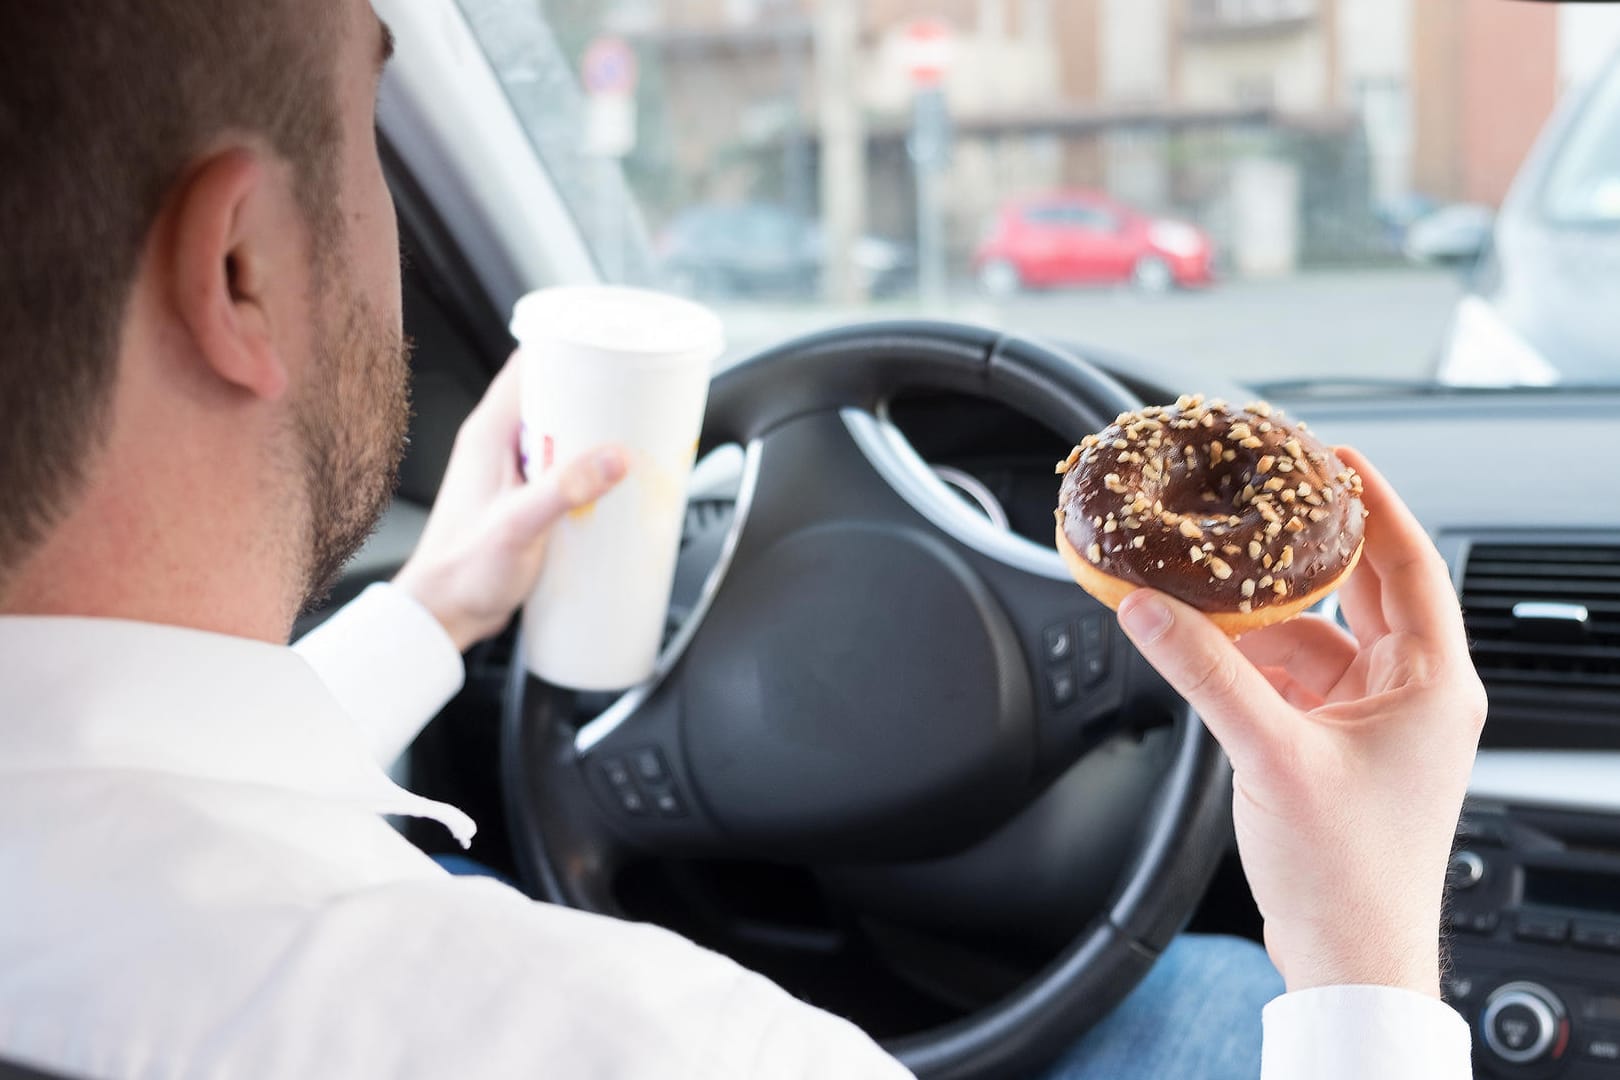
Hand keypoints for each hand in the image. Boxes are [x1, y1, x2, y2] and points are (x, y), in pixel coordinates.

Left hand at [394, 356, 626, 651]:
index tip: (610, 349)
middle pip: (554, 398)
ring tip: (636, 437)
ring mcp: (512, 474)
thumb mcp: (519, 524)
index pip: (529, 366)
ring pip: (562, 436)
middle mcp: (498, 446)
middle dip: (596, 394)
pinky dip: (590, 469)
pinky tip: (615, 485)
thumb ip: (565, 490)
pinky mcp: (526, 501)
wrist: (443, 615)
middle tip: (638, 398)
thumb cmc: (460, 570)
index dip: (569, 349)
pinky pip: (564, 470)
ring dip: (596, 435)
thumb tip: (614, 458)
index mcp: (488, 433)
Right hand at [1115, 447, 1485, 997]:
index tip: (1332, 457)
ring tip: (1210, 590)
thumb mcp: (1270, 754)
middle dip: (1310, 552)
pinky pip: (1294, 679)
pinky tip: (1209, 653)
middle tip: (1264, 503)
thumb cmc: (1348, 874)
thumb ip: (1204, 673)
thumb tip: (1148, 608)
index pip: (1410, 562)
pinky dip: (1253, 662)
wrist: (1347, 957)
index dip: (1372, 502)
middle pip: (1363, 592)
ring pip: (1318, 637)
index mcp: (1431, 683)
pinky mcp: (1337, 747)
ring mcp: (1375, 722)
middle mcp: (1412, 695)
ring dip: (1265, 617)